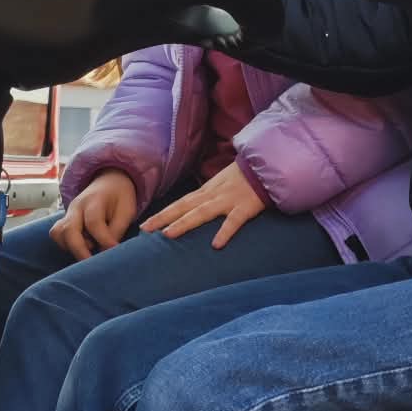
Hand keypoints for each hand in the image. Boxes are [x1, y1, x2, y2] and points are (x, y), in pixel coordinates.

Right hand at [49, 170, 137, 259]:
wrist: (109, 181)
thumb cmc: (120, 197)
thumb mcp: (127, 210)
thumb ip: (117, 230)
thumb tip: (106, 252)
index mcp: (94, 200)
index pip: (94, 223)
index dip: (104, 240)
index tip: (114, 251)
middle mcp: (76, 207)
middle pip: (68, 230)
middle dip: (80, 251)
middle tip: (94, 264)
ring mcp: (68, 213)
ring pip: (58, 234)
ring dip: (71, 247)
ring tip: (89, 251)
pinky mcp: (65, 221)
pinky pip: (57, 236)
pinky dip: (66, 245)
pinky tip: (83, 247)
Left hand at [142, 161, 265, 248]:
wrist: (267, 165)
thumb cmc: (245, 178)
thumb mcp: (222, 185)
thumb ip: (209, 197)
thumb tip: (194, 210)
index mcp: (207, 191)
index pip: (180, 203)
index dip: (162, 214)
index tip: (144, 225)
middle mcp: (213, 195)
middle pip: (184, 207)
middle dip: (163, 218)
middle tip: (145, 230)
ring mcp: (228, 200)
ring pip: (202, 213)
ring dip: (184, 223)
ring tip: (168, 234)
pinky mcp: (245, 207)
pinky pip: (234, 221)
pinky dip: (224, 232)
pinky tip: (216, 245)